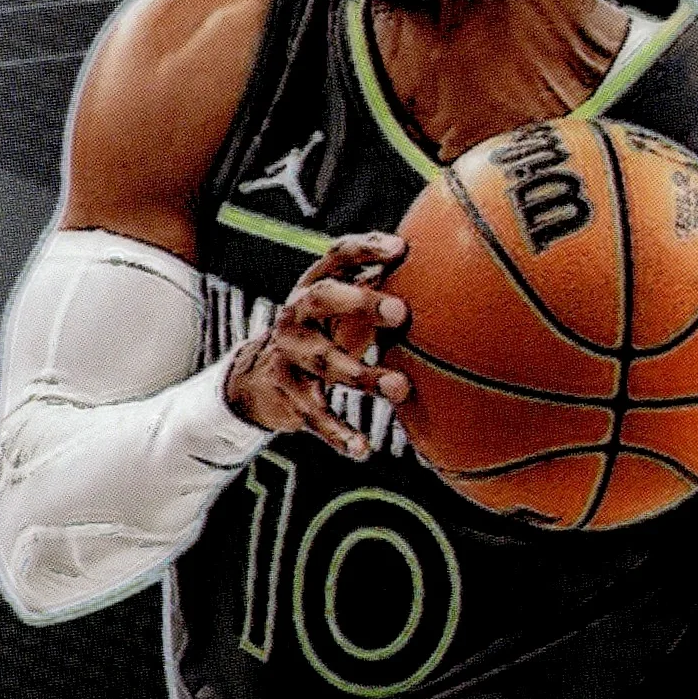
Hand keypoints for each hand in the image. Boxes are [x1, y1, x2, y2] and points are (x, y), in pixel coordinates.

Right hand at [224, 233, 411, 458]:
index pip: (337, 256)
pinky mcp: (288, 395)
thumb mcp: (342, 312)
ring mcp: (288, 355)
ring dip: (364, 375)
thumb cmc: (320, 336)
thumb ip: (376, 291)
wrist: (257, 381)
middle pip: (324, 297)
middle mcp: (295, 315)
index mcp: (313, 287)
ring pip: (325, 360)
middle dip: (361, 301)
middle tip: (401, 312)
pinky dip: (339, 434)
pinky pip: (316, 416)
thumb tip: (440, 272)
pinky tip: (363, 450)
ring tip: (400, 387)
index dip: (366, 249)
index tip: (401, 249)